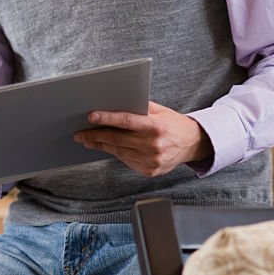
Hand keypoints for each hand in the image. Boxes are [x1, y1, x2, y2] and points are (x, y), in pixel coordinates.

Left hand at [74, 101, 213, 177]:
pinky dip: (116, 153)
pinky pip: (127, 161)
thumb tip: (114, 103)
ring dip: (101, 146)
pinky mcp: (150, 171)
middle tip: (80, 133)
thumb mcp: (160, 111)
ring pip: (119, 152)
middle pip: (118, 140)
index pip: (126, 122)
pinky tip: (107, 147)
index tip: (91, 117)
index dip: (107, 119)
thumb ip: (140, 108)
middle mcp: (154, 145)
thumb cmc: (174, 124)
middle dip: (96, 135)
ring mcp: (152, 161)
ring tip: (88, 140)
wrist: (193, 144)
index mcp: (156, 127)